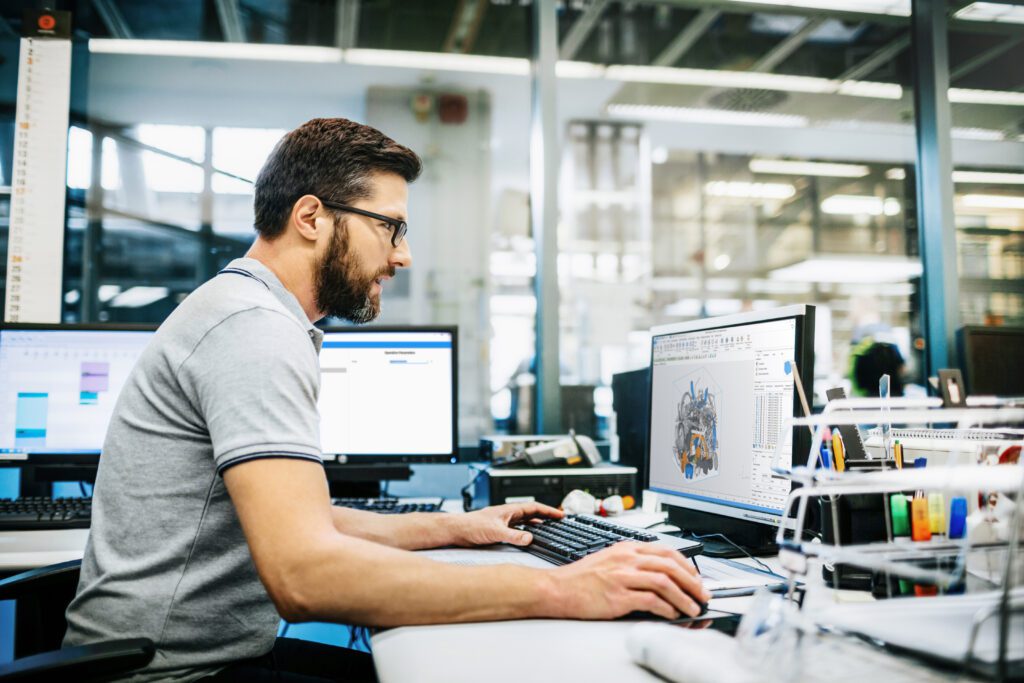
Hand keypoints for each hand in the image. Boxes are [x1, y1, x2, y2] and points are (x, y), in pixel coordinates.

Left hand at [453, 502, 563, 546]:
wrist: (456, 530)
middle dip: (546, 515)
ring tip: (548, 527)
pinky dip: (526, 530)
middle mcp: (507, 514)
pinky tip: (527, 536)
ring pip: (524, 520)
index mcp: (509, 510)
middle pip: (531, 512)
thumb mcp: (495, 532)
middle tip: (558, 519)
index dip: (548, 510)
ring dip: (537, 522)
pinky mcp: (498, 529)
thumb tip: (529, 538)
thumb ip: (513, 536)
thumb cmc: (471, 526)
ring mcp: (503, 521)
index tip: (560, 514)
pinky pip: (517, 528)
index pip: (534, 507)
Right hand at [548, 542, 710, 619]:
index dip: (686, 565)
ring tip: (692, 608)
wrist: (557, 588)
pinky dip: (667, 608)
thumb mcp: (609, 559)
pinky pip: (651, 600)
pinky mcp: (618, 596)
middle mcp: (627, 559)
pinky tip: (672, 614)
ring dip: (684, 597)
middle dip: (692, 581)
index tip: (696, 577)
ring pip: (665, 582)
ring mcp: (622, 577)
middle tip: (702, 594)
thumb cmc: (581, 578)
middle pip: (670, 565)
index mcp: (626, 548)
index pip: (666, 551)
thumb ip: (633, 563)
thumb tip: (660, 576)